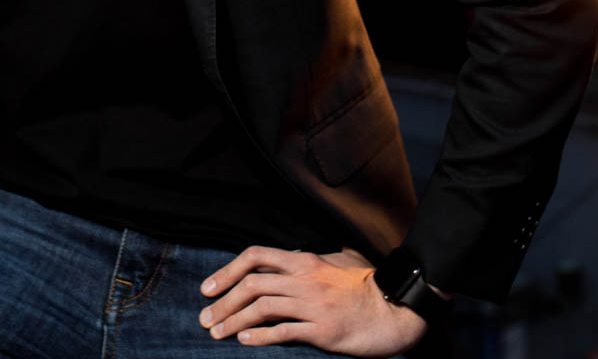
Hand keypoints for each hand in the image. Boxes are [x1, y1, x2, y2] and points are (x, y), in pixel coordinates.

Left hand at [197, 245, 428, 354]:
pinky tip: (244, 341)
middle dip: (222, 302)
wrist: (393, 310)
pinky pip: (284, 331)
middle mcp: (306, 279)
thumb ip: (304, 265)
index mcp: (305, 262)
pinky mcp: (323, 330)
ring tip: (216, 333)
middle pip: (252, 285)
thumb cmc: (360, 290)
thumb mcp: (331, 267)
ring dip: (233, 321)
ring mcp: (314, 305)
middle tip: (205, 319)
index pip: (256, 256)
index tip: (208, 288)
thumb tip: (274, 266)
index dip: (227, 271)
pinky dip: (259, 336)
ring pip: (262, 308)